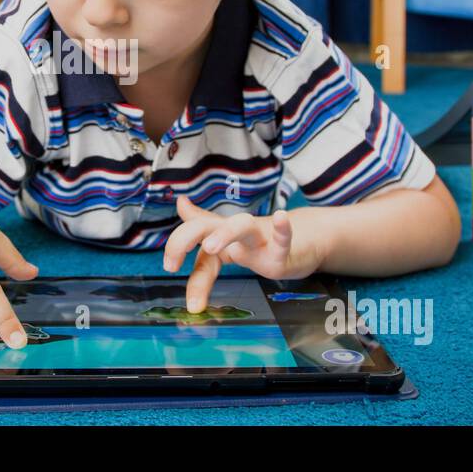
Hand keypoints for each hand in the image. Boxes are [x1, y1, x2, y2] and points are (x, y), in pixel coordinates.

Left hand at [163, 195, 319, 313]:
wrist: (303, 239)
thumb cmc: (261, 241)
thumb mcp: (228, 235)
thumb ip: (202, 222)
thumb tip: (180, 202)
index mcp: (220, 237)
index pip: (191, 240)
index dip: (177, 251)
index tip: (168, 268)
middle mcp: (236, 235)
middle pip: (206, 227)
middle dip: (184, 239)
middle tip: (170, 265)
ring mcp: (259, 241)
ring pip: (242, 226)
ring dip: (225, 234)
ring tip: (210, 247)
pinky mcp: (283, 251)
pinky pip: (283, 239)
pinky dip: (283, 229)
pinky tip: (281, 217)